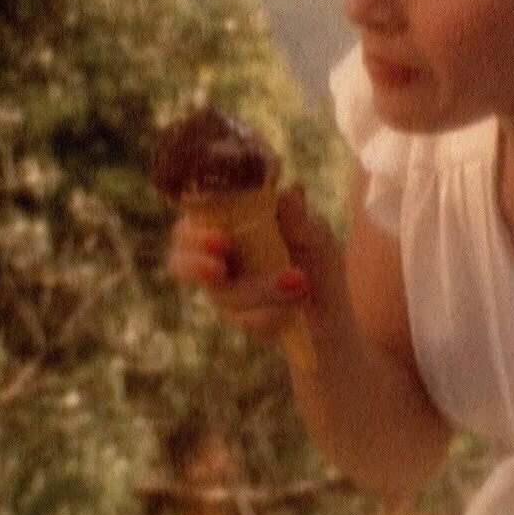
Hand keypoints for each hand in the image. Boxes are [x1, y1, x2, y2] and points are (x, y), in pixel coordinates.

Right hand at [165, 187, 348, 341]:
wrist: (333, 297)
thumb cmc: (313, 252)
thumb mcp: (313, 231)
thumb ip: (299, 218)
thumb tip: (291, 193)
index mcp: (223, 227)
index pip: (188, 226)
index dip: (193, 233)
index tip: (219, 239)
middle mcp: (216, 259)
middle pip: (180, 263)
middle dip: (195, 265)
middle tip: (219, 268)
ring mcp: (226, 292)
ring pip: (224, 295)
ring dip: (260, 289)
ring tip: (299, 280)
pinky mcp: (244, 319)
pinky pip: (247, 321)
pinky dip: (272, 314)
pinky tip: (295, 306)